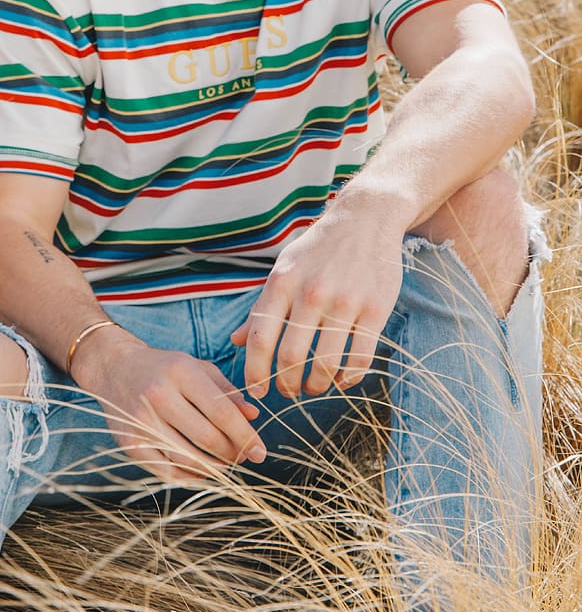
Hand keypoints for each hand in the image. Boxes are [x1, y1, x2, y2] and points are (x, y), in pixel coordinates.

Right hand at [73, 331, 266, 486]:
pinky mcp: (129, 443)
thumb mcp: (197, 367)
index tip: (261, 452)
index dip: (245, 436)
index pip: (221, 412)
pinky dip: (189, 476)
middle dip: (232, 454)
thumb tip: (253, 417)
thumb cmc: (164, 368)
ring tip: (225, 464)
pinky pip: (166, 471)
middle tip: (243, 457)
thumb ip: (227, 391)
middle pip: (207, 438)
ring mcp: (141, 421)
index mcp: (181, 372)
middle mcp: (159, 395)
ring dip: (214, 468)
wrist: (113, 367)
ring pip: (188, 459)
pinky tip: (202, 471)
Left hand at [229, 202, 403, 398]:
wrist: (364, 219)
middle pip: (291, 358)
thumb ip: (261, 307)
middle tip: (287, 391)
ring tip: (313, 386)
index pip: (260, 338)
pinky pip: (360, 358)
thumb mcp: (284, 269)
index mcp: (283, 282)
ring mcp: (345, 301)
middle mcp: (311, 292)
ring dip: (316, 386)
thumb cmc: (318, 250)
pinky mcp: (375, 309)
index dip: (254, 373)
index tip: (255, 392)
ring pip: (326, 364)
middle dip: (286, 385)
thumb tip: (235, 342)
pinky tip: (342, 379)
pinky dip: (348, 378)